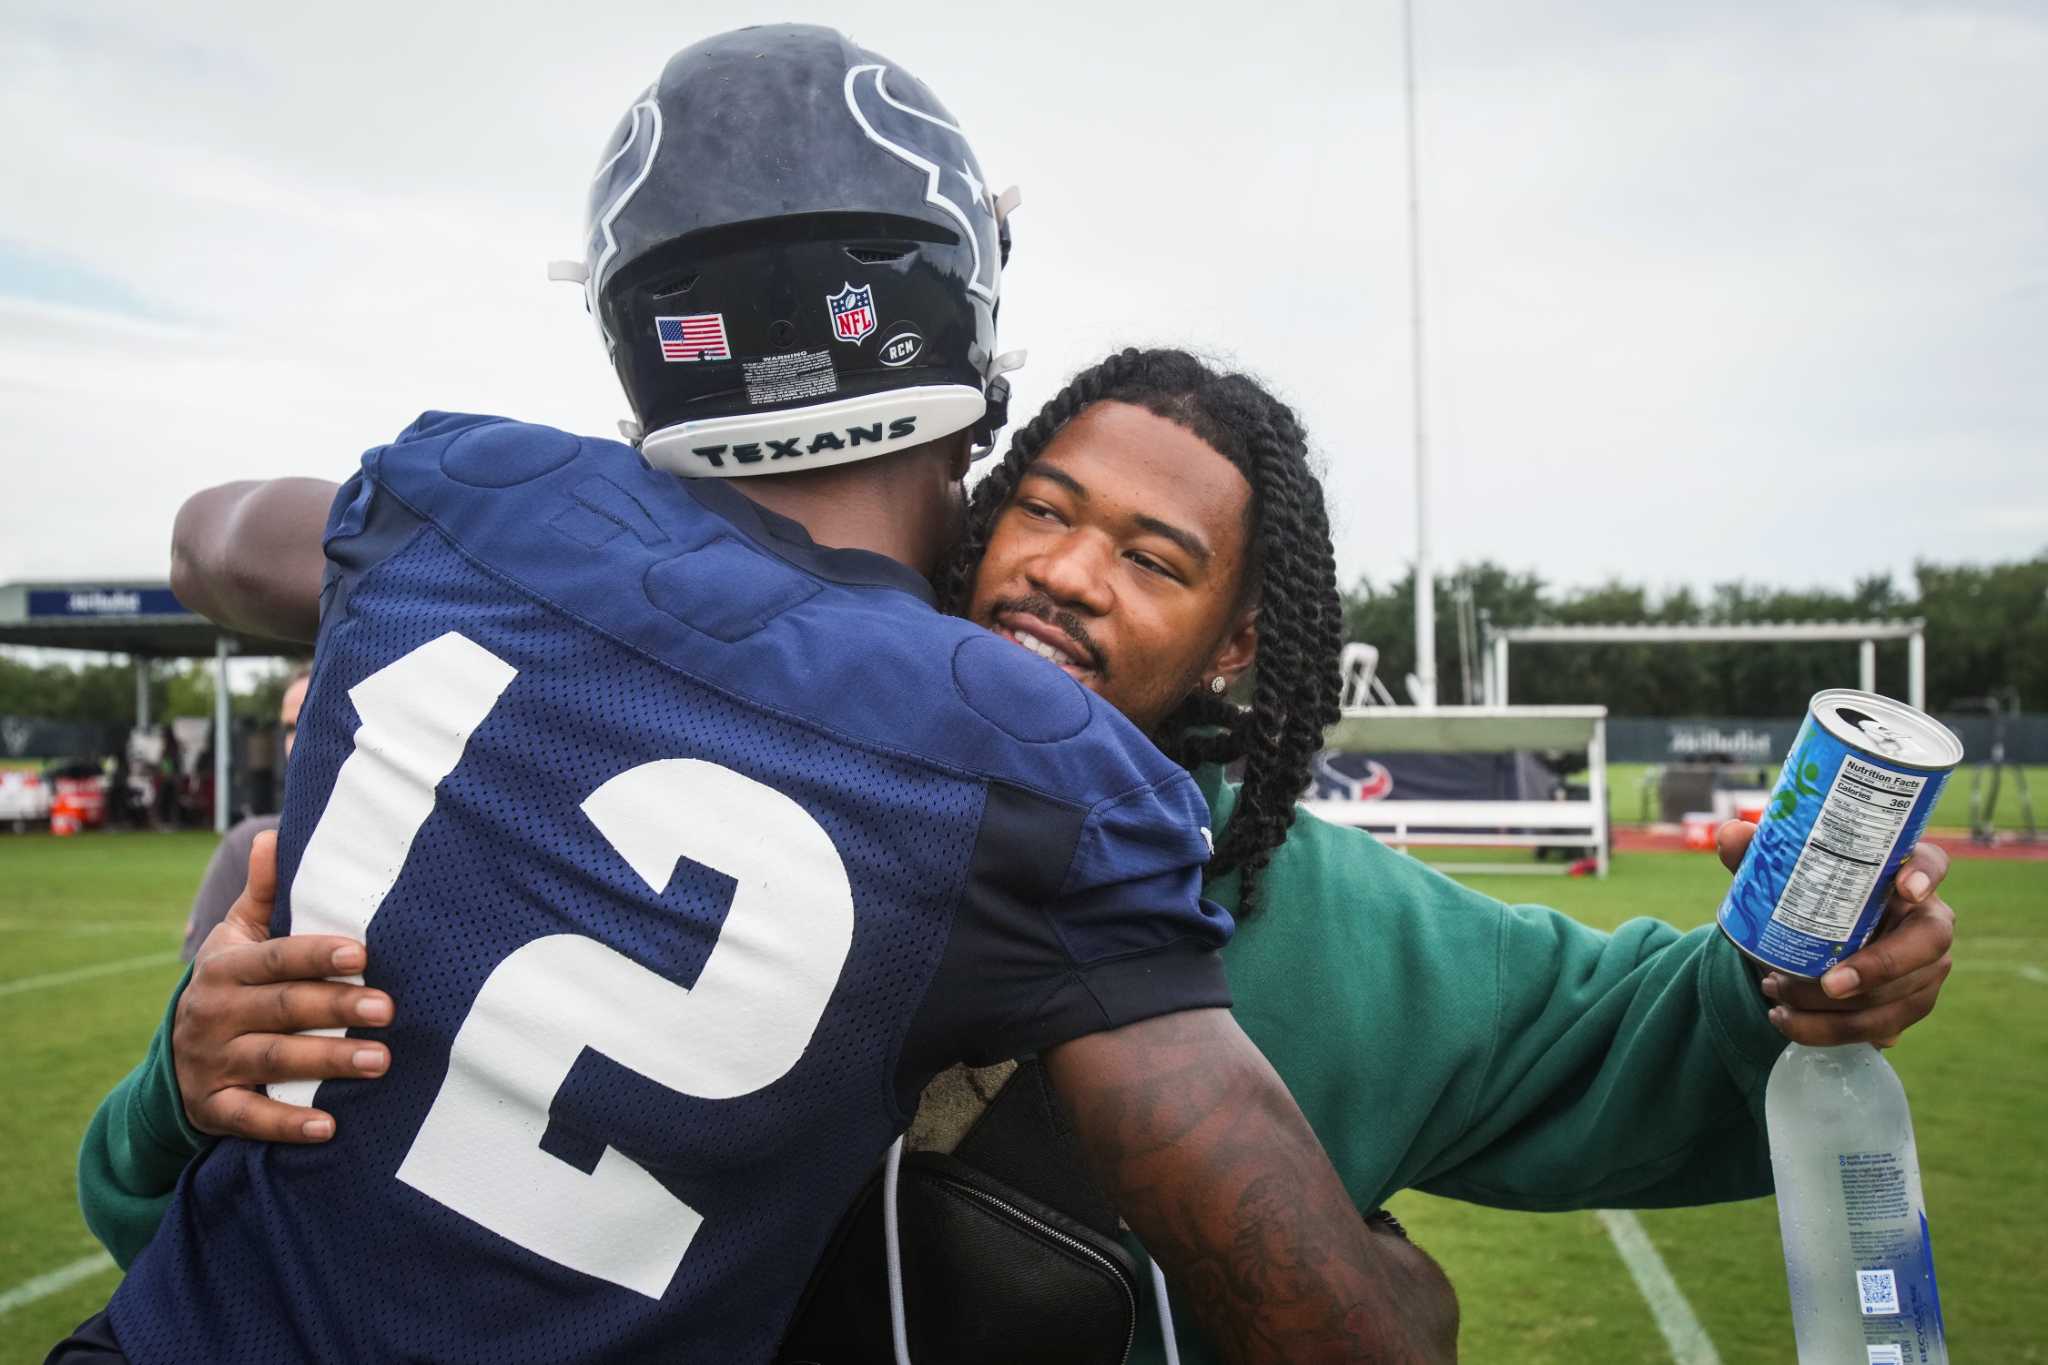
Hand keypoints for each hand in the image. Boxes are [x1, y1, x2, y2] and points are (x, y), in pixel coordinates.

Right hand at [174, 829, 393, 1140]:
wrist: (177, 1056)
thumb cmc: (232, 984)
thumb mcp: (237, 938)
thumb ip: (263, 893)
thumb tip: (275, 834)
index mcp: (225, 967)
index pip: (275, 959)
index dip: (316, 956)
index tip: (361, 955)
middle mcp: (214, 1013)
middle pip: (282, 1009)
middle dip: (336, 1008)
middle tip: (390, 1010)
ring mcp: (212, 1062)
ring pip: (274, 1060)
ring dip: (328, 1061)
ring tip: (380, 1061)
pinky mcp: (213, 1107)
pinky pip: (250, 1118)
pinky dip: (287, 1124)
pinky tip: (328, 1127)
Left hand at [1716, 821, 1953, 1046]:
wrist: (1807, 946)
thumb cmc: (1805, 897)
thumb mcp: (1779, 874)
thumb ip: (1758, 853)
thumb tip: (1731, 835)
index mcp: (1900, 873)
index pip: (1930, 862)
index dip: (1925, 874)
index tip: (1904, 887)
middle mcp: (1925, 919)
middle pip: (1927, 944)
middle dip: (1880, 967)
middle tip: (1829, 982)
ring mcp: (1925, 967)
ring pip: (1899, 996)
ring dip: (1838, 1010)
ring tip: (1777, 993)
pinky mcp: (1909, 1004)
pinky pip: (1880, 1027)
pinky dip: (1829, 1030)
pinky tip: (1789, 1019)